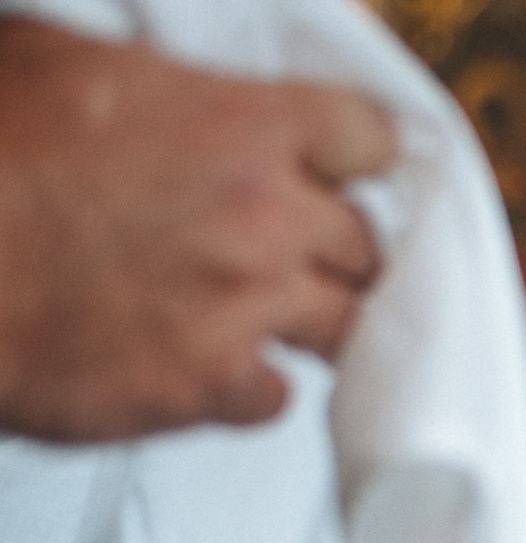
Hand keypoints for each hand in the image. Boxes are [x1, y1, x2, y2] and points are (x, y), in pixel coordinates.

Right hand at [0, 17, 395, 441]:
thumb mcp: (59, 61)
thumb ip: (154, 82)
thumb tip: (166, 84)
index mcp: (243, 126)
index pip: (366, 139)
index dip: (353, 158)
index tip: (341, 173)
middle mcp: (264, 219)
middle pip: (364, 243)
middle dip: (338, 248)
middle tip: (304, 252)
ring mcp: (243, 307)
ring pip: (343, 328)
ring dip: (315, 321)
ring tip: (276, 315)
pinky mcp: (206, 385)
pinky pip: (275, 399)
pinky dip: (251, 388)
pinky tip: (212, 370)